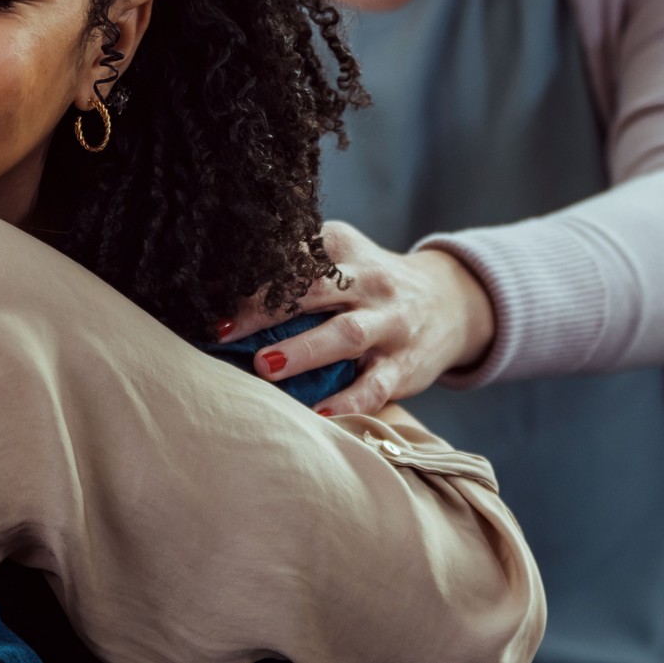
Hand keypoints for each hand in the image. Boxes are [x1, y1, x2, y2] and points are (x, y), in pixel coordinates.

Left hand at [219, 221, 494, 413]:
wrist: (450, 300)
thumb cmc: (369, 283)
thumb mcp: (342, 258)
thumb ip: (295, 269)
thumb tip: (220, 291)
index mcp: (343, 249)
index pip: (296, 253)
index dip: (256, 271)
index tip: (213, 291)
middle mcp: (368, 281)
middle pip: (314, 290)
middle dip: (268, 309)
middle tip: (226, 330)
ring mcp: (389, 323)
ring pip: (346, 334)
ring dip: (303, 350)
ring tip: (263, 366)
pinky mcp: (405, 365)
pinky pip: (375, 385)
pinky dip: (348, 401)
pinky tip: (320, 415)